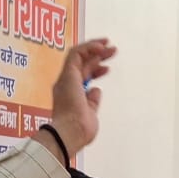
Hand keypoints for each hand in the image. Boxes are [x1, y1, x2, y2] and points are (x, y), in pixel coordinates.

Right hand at [43, 38, 115, 158]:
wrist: (71, 132)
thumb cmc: (80, 130)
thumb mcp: (91, 114)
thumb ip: (92, 101)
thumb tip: (97, 90)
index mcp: (71, 94)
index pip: (83, 76)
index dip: (96, 70)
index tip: (107, 69)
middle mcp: (66, 84)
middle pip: (82, 64)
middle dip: (98, 56)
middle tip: (113, 50)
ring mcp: (66, 78)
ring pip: (78, 55)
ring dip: (94, 48)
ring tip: (109, 44)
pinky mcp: (68, 73)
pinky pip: (76, 53)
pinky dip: (88, 47)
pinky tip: (101, 47)